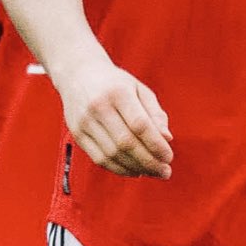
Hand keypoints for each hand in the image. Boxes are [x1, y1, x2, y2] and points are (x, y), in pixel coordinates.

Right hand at [55, 54, 172, 178]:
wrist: (77, 74)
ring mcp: (84, 122)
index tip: (169, 157)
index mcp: (118, 92)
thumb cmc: (116, 83)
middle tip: (165, 172)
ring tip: (152, 172)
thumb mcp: (140, 89)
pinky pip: (99, 158)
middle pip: (125, 143)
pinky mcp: (77, 134)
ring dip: (136, 168)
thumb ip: (155, 113)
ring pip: (112, 154)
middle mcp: (98, 107)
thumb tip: (167, 138)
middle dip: (149, 162)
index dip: (156, 145)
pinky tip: (134, 171)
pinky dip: (119, 169)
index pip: (139, 125)